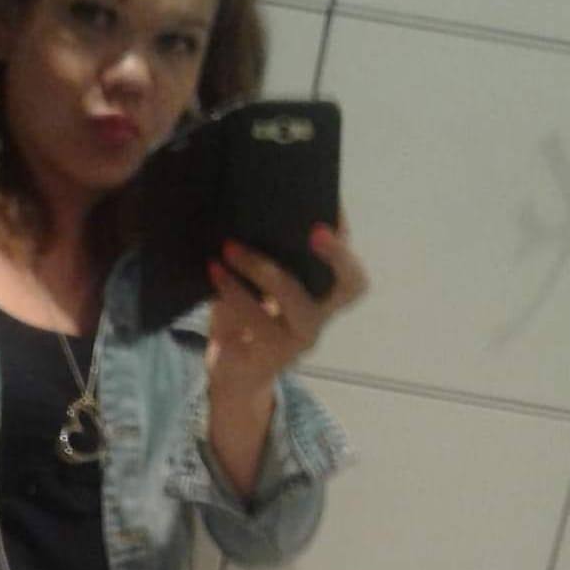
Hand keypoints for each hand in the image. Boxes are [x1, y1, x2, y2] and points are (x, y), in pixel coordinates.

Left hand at [206, 213, 368, 393]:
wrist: (232, 371)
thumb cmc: (251, 315)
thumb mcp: (262, 282)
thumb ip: (274, 252)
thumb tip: (264, 198)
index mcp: (323, 300)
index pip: (355, 279)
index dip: (346, 250)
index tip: (323, 224)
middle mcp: (317, 322)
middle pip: (347, 288)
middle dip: (332, 254)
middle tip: (307, 229)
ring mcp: (296, 344)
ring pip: (291, 300)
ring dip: (258, 268)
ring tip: (228, 249)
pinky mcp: (266, 360)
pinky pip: (253, 322)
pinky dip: (231, 293)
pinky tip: (214, 273)